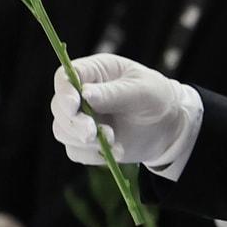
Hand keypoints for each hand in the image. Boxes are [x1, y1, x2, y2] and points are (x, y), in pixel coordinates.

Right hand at [51, 54, 201, 169]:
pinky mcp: (86, 142)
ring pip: (62, 131)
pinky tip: (116, 149)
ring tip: (113, 139)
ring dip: (84, 140)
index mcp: (94, 72)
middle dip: (73, 122)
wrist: (168, 126)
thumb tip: (85, 94)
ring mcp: (82, 118)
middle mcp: (82, 95)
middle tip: (92, 132)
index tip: (74, 106)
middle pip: (58, 106)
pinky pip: (75, 151)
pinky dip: (93, 154)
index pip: (65, 77)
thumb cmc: (156, 97)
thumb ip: (114, 92)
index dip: (64, 91)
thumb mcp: (142, 89)